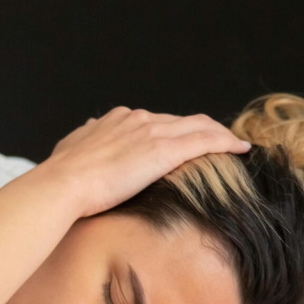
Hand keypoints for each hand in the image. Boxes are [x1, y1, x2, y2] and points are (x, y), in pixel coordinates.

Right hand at [36, 107, 250, 217]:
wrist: (63, 184)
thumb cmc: (63, 175)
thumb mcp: (71, 148)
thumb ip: (85, 137)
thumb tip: (89, 129)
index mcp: (118, 120)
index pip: (155, 121)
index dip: (173, 131)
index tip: (183, 141)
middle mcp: (138, 119)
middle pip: (181, 121)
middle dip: (202, 130)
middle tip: (219, 142)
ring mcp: (152, 132)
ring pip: (199, 126)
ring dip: (219, 134)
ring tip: (234, 145)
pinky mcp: (163, 151)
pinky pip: (206, 141)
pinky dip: (226, 142)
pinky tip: (240, 149)